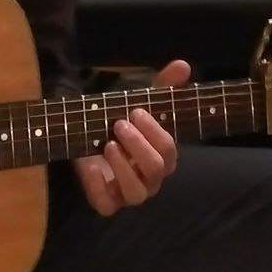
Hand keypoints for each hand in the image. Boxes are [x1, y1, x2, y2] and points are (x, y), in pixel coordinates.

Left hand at [73, 60, 187, 216]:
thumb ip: (163, 86)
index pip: (169, 150)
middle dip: (138, 146)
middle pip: (156, 169)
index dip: (154, 132)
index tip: (136, 111)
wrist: (89, 137)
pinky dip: (98, 188)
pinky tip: (91, 167)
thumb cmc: (122, 123)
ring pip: (137, 192)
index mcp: (162, 157)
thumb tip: (183, 65)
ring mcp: (129, 193)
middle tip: (119, 124)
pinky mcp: (106, 202)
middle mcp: (151, 179)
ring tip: (107, 144)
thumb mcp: (140, 103)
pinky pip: (107, 206)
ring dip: (122, 167)